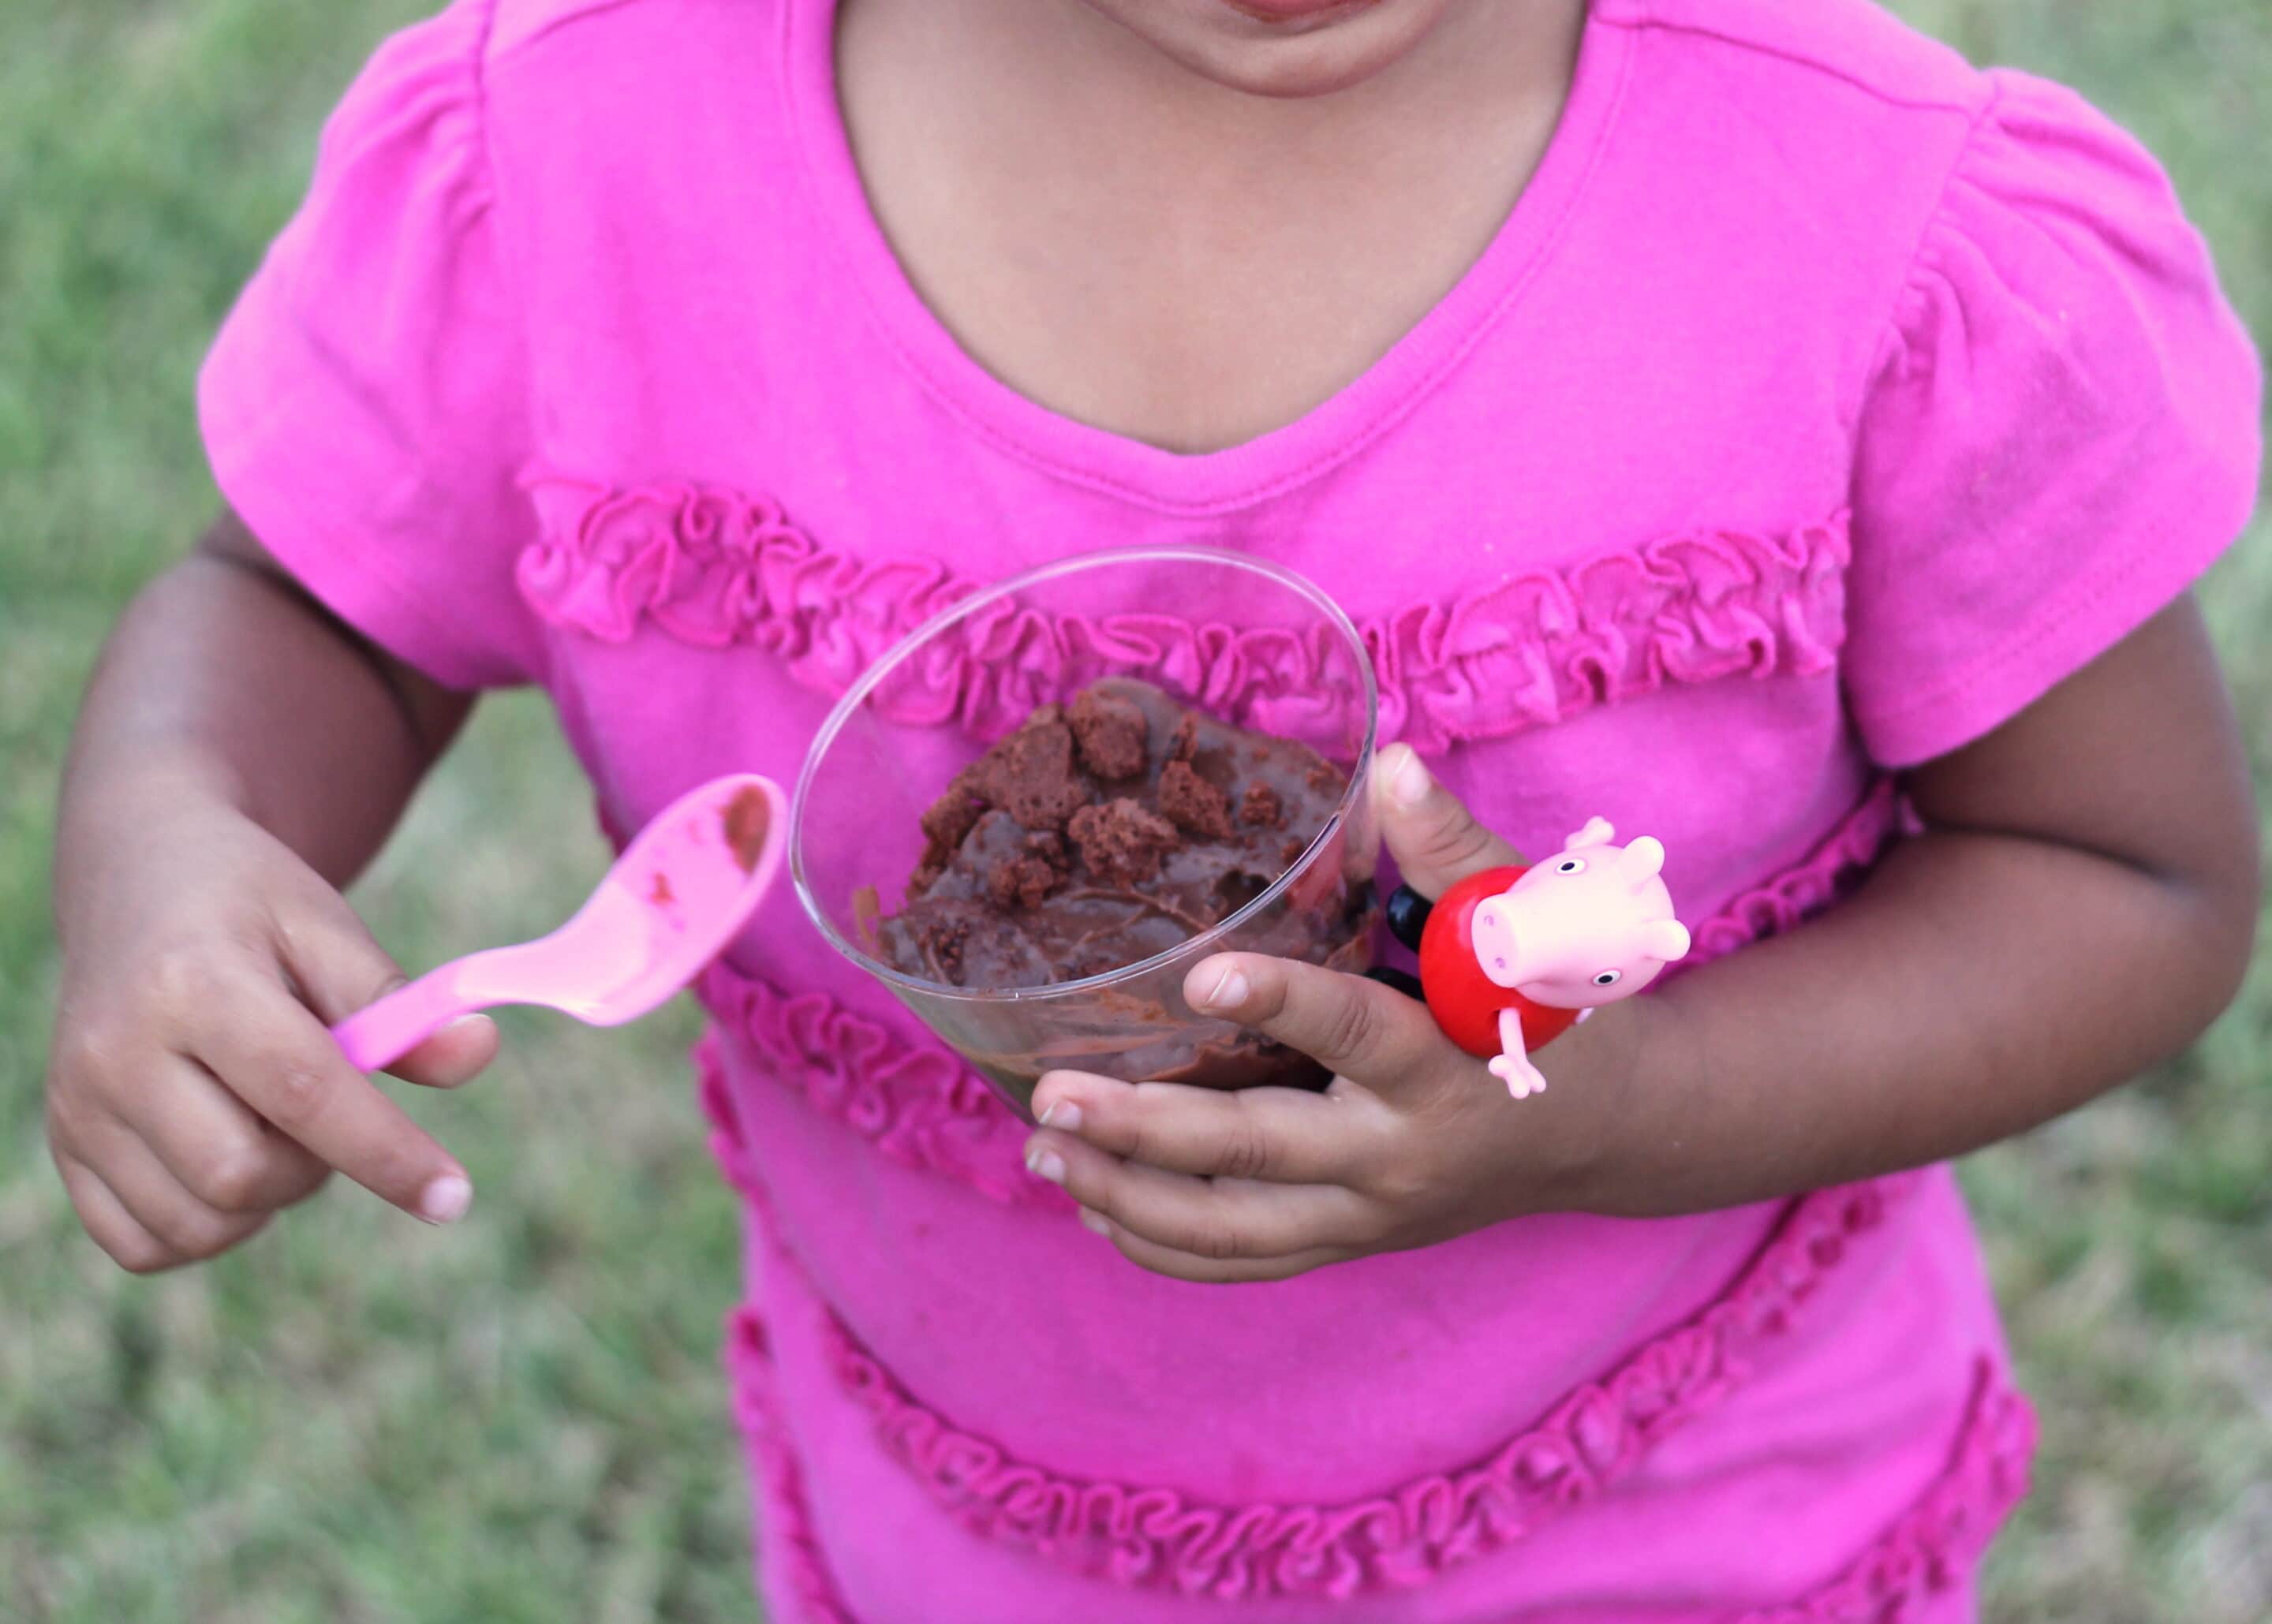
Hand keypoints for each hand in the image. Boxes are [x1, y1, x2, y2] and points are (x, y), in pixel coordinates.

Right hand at [45, 795, 494, 1272]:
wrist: (138, 882)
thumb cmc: (250, 907)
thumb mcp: (329, 928)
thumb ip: (398, 1004)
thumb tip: (478, 1052)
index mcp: (191, 982)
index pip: (301, 1092)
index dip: (386, 1152)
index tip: (453, 1198)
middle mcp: (115, 1052)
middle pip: (242, 1173)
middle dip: (319, 1164)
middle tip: (329, 1106)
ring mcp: (78, 1106)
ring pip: (198, 1222)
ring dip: (269, 1197)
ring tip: (275, 1119)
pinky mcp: (64, 1147)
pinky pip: (146, 1244)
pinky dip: (209, 1225)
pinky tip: (230, 1156)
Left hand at [1023, 743, 1650, 1281]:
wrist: (1608, 1131)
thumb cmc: (1556, 1008)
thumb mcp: (1523, 925)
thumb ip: (1452, 850)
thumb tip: (1394, 762)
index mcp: (1445, 1071)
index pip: (1355, 1035)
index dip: (1280, 1003)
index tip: (1198, 973)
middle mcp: (1400, 1160)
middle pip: (1258, 1155)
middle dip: (1145, 1133)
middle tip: (1051, 1096)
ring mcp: (1370, 1215)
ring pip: (1233, 1232)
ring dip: (1127, 1199)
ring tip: (1042, 1155)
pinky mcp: (1351, 1239)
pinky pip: (1245, 1263)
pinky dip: (1165, 1246)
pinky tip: (1093, 1209)